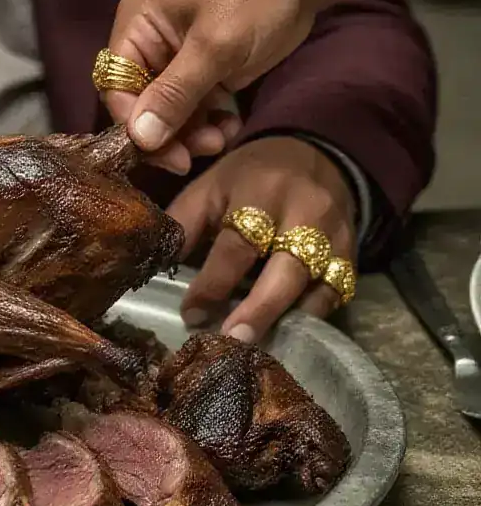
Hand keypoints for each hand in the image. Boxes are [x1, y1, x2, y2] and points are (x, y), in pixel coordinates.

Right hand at [105, 0, 315, 161]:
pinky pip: (196, 106)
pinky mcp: (208, 68)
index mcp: (137, 26)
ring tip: (220, 139)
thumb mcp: (214, 45)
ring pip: (170, 111)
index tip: (166, 154)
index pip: (115, 85)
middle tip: (196, 155)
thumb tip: (139, 138)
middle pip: (141, 103)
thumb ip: (175, 93)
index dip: (134, 123)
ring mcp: (180, 57)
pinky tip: (230, 126)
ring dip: (191, 132)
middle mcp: (150, 43)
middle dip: (167, 132)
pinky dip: (210, 122)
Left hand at [168, 137, 356, 341]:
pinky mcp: (352, 254)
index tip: (191, 313)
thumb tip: (153, 263)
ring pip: (317, 287)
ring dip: (286, 320)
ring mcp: (334, 235)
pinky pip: (336, 293)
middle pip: (286, 270)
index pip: (237, 244)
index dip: (213, 282)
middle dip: (259, 310)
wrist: (314, 154)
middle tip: (232, 343)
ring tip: (257, 351)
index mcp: (260, 191)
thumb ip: (184, 222)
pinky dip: (311, 317)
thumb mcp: (211, 186)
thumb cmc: (250, 176)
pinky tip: (285, 334)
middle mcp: (304, 212)